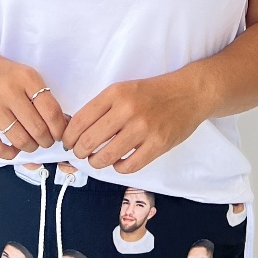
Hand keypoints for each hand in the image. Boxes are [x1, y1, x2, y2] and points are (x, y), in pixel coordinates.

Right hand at [0, 51, 68, 159]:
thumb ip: (43, 98)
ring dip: (31, 147)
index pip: (51, 111)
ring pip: (20, 140)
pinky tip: (14, 148)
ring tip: (31, 143)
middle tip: (46, 140)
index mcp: (26, 78)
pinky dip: (10, 154)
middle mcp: (8, 91)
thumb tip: (63, 126)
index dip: (59, 129)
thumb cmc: (6, 77)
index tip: (59, 134)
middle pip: (37, 128)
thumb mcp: (27, 77)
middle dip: (46, 141)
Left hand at [61, 71, 212, 174]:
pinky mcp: (158, 144)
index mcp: (115, 93)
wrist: (189, 93)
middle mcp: (127, 109)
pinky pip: (129, 165)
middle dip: (79, 151)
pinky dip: (119, 168)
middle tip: (80, 153)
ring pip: (106, 156)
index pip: (80, 120)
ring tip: (96, 160)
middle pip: (89, 140)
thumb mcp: (124, 90)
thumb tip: (75, 130)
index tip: (68, 142)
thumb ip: (102, 107)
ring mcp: (144, 128)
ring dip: (96, 162)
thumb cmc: (153, 93)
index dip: (68, 136)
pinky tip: (118, 163)